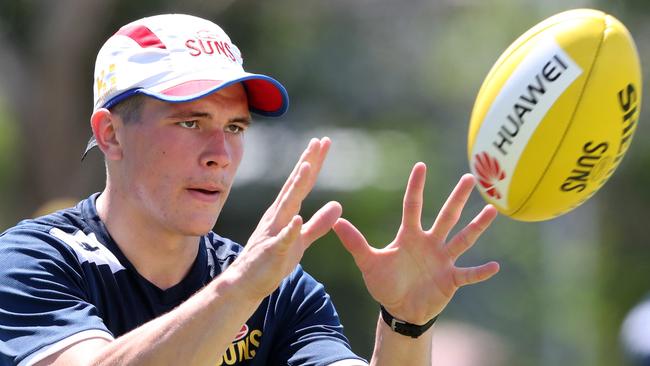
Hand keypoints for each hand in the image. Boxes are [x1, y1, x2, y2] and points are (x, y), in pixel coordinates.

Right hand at [228, 137, 341, 301]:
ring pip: (287, 206)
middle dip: (307, 163)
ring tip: (306, 167)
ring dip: (296, 187)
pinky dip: (289, 229)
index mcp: (286, 212)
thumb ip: (319, 223)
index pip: (303, 183)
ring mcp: (273, 232)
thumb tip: (338, 205)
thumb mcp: (302, 239)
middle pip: (295, 186)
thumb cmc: (273, 260)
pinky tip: (297, 220)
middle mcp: (278, 216)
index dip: (314, 162)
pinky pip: (282, 240)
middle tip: (317, 141)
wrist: (247, 283)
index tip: (323, 142)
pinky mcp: (272, 252)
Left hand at [333, 162, 498, 323]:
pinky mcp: (451, 279)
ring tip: (492, 210)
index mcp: (410, 236)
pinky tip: (495, 266)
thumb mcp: (369, 263)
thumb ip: (355, 243)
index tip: (420, 166)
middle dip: (457, 198)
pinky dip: (481, 272)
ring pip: (463, 239)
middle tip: (470, 178)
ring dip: (477, 226)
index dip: (416, 187)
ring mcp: (443, 260)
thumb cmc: (385, 284)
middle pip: (446, 216)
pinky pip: (468, 273)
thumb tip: (335, 222)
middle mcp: (430, 243)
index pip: (414, 206)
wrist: (400, 310)